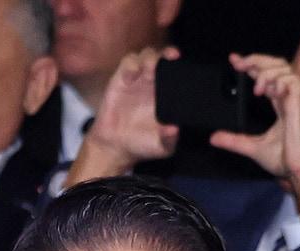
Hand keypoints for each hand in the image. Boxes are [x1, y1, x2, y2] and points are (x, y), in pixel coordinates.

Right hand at [66, 47, 180, 184]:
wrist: (115, 147)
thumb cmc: (141, 145)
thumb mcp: (161, 147)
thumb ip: (169, 139)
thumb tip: (174, 129)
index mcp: (167, 95)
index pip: (177, 72)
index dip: (181, 66)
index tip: (185, 65)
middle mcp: (153, 84)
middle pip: (163, 57)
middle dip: (167, 53)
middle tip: (171, 58)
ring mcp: (137, 80)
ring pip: (146, 55)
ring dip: (150, 58)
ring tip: (150, 69)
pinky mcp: (120, 80)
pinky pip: (127, 63)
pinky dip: (130, 65)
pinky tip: (131, 76)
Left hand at [210, 53, 299, 218]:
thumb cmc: (285, 160)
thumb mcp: (252, 147)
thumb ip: (234, 140)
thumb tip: (214, 138)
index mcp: (280, 104)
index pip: (267, 77)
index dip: (252, 65)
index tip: (234, 61)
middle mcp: (288, 98)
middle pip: (278, 65)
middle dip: (257, 59)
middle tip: (238, 63)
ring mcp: (295, 101)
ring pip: (285, 69)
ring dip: (266, 71)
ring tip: (255, 87)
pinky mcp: (298, 106)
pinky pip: (292, 81)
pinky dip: (277, 81)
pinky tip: (267, 92)